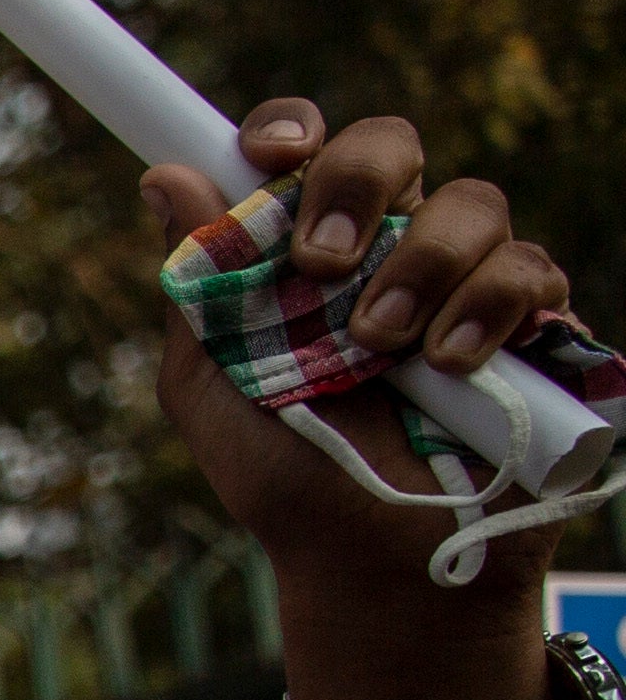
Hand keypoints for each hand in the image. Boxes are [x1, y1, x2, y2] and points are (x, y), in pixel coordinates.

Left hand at [146, 101, 577, 699]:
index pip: (304, 155)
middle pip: (391, 144)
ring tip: (381, 347)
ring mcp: (464, 279)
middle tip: (323, 261)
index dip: (291, 132)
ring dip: (419, 267)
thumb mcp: (216, 397)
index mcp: (306, 257)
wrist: (378, 567)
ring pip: (470, 203)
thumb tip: (165, 178)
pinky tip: (452, 363)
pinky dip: (489, 306)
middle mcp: (386, 251)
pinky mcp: (533, 320)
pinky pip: (530, 268)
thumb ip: (198, 293)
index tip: (273, 154)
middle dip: (357, 181)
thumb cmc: (293, 484)